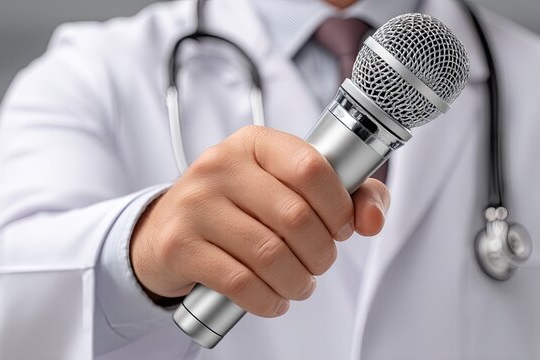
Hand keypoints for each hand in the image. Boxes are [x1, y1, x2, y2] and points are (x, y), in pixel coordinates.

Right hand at [130, 126, 389, 316]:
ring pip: (270, 254)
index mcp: (255, 143)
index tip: (340, 228)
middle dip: (321, 253)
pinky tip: (273, 300)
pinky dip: (268, 300)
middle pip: (296, 217)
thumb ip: (347, 195)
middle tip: (319, 264)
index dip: (338, 206)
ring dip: (297, 282)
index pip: (311, 166)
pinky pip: (240, 282)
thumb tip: (372, 220)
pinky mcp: (179, 246)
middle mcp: (221, 166)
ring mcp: (195, 205)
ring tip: (298, 285)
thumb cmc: (240, 208)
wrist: (167, 230)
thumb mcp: (288, 187)